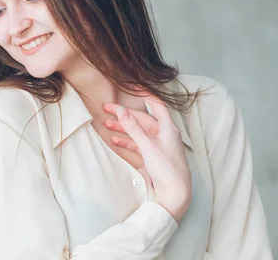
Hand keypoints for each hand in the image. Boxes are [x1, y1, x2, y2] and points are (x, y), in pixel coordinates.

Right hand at [103, 99, 191, 221]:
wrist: (174, 194)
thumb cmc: (167, 169)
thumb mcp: (148, 145)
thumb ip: (133, 127)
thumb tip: (121, 110)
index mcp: (167, 128)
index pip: (155, 104)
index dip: (144, 94)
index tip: (130, 86)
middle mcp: (163, 134)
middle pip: (142, 119)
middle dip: (124, 114)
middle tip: (106, 109)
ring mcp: (157, 146)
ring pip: (137, 132)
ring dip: (123, 128)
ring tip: (106, 124)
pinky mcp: (151, 157)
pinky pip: (136, 145)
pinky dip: (126, 141)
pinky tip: (115, 140)